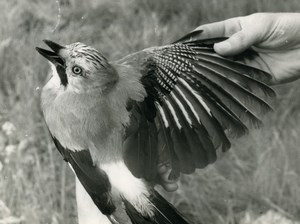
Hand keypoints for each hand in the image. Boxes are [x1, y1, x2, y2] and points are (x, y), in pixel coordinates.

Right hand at [158, 13, 299, 190]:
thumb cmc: (287, 28)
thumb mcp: (261, 27)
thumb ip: (240, 38)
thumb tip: (218, 51)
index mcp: (233, 29)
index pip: (207, 34)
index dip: (192, 40)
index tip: (176, 48)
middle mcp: (234, 47)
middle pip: (210, 54)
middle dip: (196, 62)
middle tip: (180, 70)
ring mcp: (240, 63)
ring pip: (219, 71)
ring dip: (208, 77)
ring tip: (191, 84)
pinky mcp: (249, 77)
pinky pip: (234, 83)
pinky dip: (224, 88)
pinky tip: (212, 92)